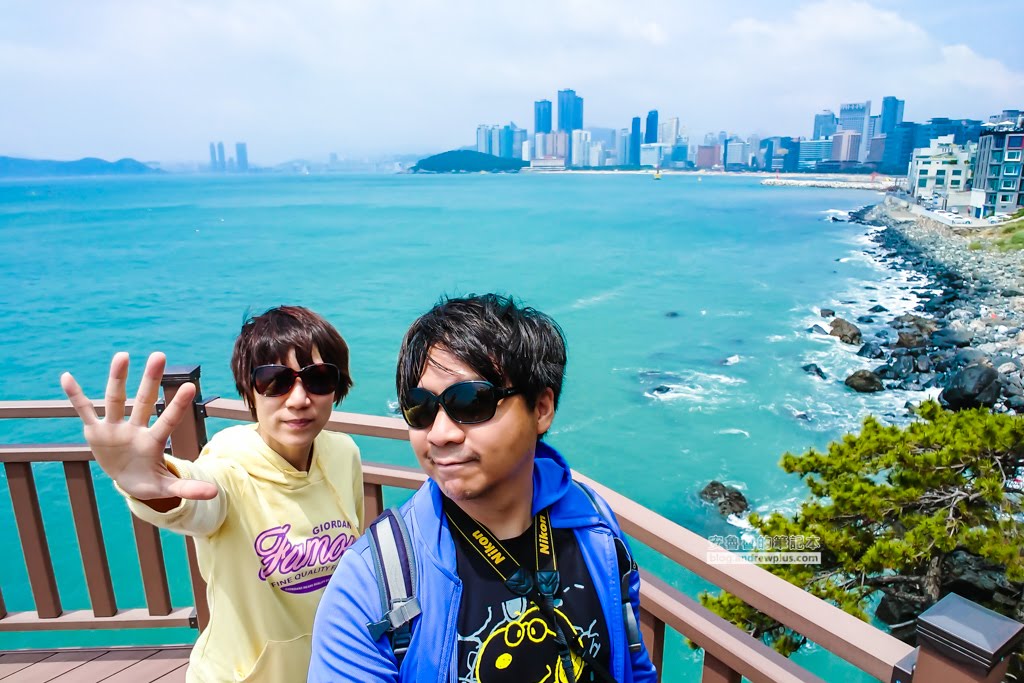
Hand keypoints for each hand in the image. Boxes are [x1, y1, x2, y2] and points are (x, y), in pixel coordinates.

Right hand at [60, 352, 218, 502]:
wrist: (128, 480)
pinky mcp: (96, 431)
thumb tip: (215, 493)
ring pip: (115, 400)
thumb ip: (187, 489)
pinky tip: (66, 378)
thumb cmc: (149, 481)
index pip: (168, 421)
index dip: (177, 406)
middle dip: (150, 380)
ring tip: (122, 355)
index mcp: (153, 443)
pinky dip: (75, 397)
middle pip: (144, 401)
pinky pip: (84, 411)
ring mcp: (115, 428)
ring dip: (117, 379)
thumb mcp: (166, 488)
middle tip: (159, 355)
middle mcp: (135, 430)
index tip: (190, 386)